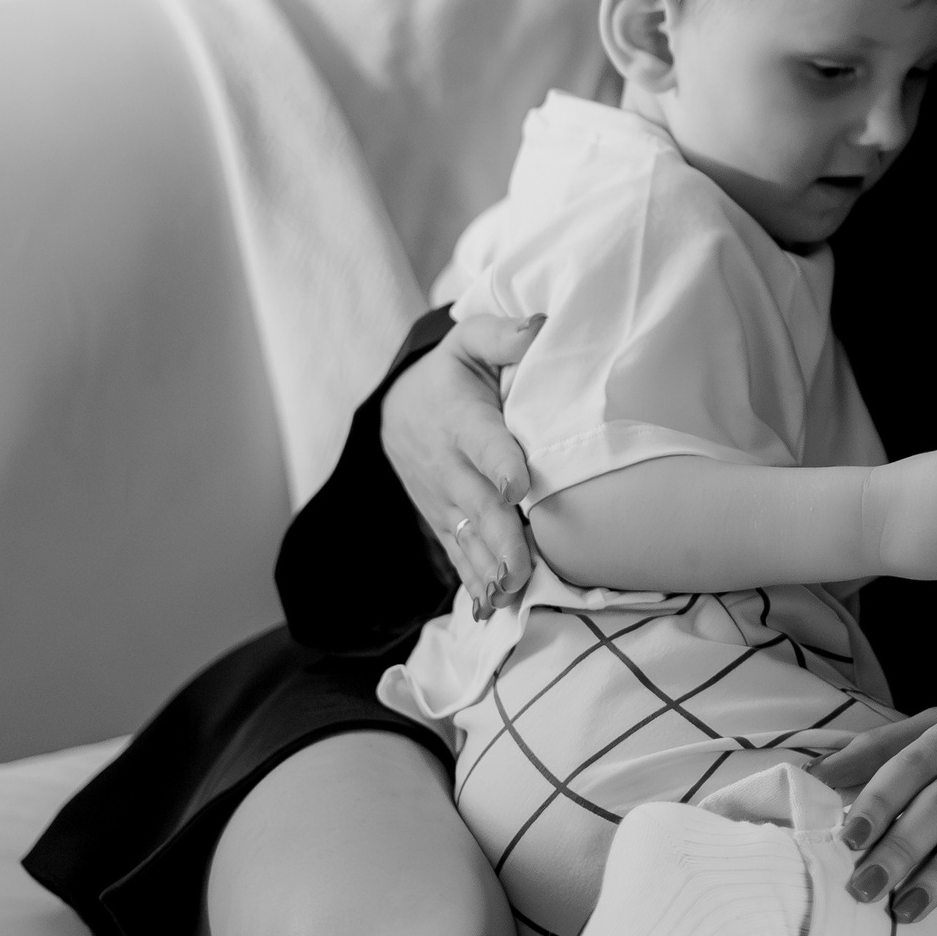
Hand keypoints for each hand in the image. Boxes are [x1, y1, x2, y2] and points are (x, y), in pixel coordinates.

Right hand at [380, 312, 542, 609]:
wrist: (399, 410)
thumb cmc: (452, 374)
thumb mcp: (469, 342)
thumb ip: (500, 335)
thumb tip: (537, 329)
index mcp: (461, 417)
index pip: (481, 441)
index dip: (498, 462)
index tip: (519, 485)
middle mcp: (448, 463)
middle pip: (476, 503)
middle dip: (499, 537)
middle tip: (522, 568)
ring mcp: (442, 498)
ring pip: (467, 536)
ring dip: (488, 567)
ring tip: (511, 593)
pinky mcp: (442, 521)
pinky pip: (457, 552)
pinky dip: (472, 579)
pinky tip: (491, 606)